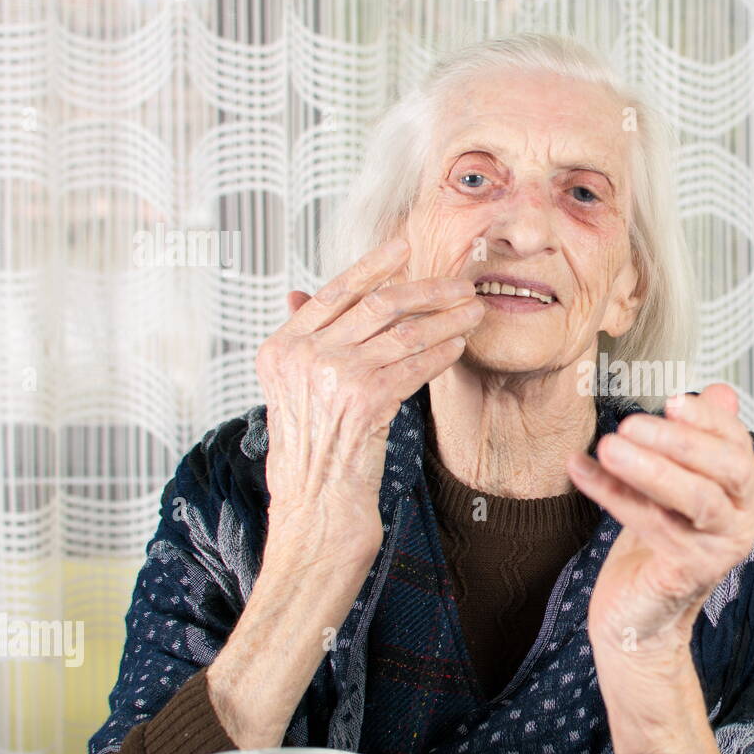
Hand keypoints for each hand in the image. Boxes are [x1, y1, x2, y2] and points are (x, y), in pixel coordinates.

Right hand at [256, 237, 483, 575]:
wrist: (315, 508)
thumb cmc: (311, 454)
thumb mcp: (293, 391)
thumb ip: (303, 342)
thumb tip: (299, 293)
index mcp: (280, 348)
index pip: (335, 292)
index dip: (374, 264)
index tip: (406, 245)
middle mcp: (303, 356)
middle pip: (377, 304)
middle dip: (427, 289)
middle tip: (460, 283)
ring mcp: (333, 376)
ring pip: (404, 332)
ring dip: (447, 319)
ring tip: (473, 312)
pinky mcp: (365, 398)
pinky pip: (415, 364)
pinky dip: (442, 353)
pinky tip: (460, 347)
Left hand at [566, 384, 753, 656]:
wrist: (641, 614)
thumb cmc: (662, 542)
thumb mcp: (681, 482)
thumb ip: (700, 439)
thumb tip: (719, 391)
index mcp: (746, 489)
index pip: (736, 443)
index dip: (707, 419)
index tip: (670, 399)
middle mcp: (744, 517)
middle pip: (727, 470)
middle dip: (681, 441)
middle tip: (632, 423)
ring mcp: (720, 548)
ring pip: (694, 499)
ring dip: (649, 468)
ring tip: (608, 446)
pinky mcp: (689, 572)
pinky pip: (651, 525)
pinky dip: (612, 494)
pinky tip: (580, 469)